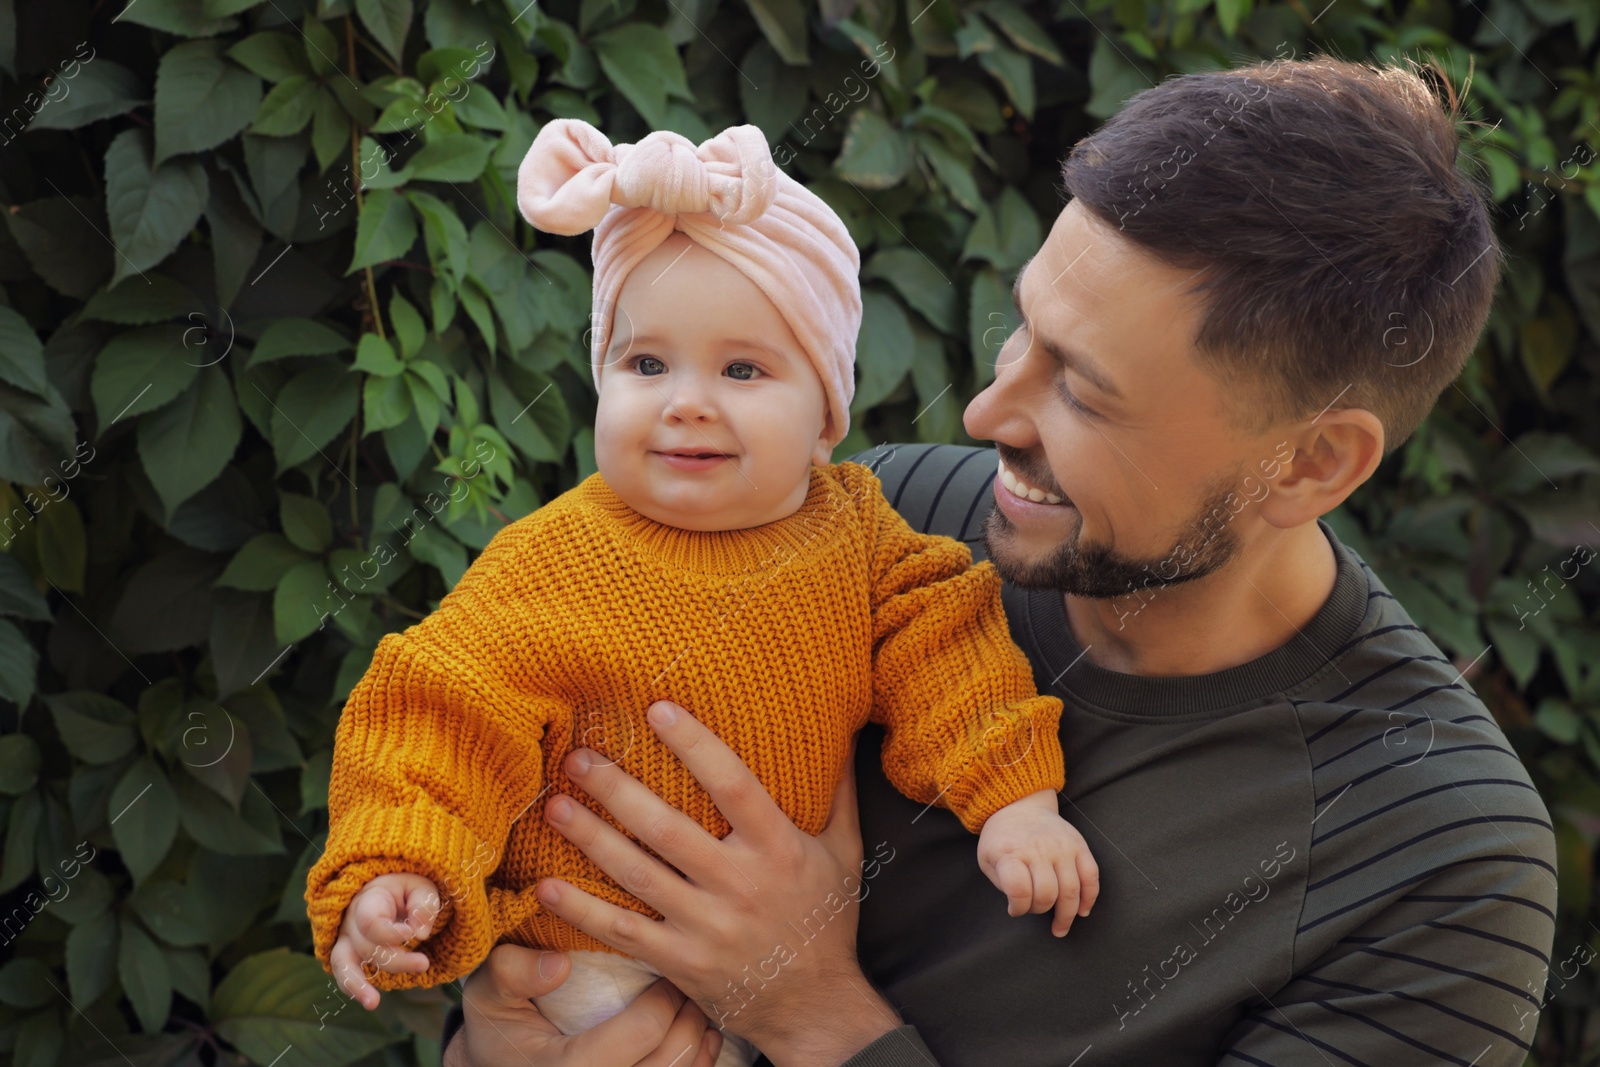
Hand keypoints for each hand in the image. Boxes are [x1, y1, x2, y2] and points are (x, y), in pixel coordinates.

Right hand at [331, 872, 441, 1008]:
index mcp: (368, 899)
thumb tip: (420, 933)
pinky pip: (343, 973)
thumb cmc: (408, 890)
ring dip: (356, 985)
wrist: (391, 892)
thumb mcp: (422, 887)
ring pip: (343, 964)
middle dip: (397, 960)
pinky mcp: (348, 954)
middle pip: (367, 947)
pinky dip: (352, 988)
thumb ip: (424, 905)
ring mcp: (346, 939)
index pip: (370, 921)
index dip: (392, 933)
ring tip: (373, 1003)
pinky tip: (369, 1001)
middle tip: (425, 963)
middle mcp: (350, 920)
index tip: (416, 934)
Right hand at [444, 944, 721, 1066]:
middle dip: (689, 1020)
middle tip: (689, 989)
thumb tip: (559, 964)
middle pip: (671, 1061)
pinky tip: (698, 1042)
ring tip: (697, 1013)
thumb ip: (513, 972)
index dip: (663, 1000)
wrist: (494, 1065)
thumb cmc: (497, 1026)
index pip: (641, 1033)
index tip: (665, 975)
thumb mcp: (488, 993)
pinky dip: (697, 1065)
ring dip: (698, 1045)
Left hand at [533, 700, 901, 1066]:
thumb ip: (838, 794)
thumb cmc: (825, 920)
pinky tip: (546, 885)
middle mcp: (740, 885)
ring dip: (589, 839)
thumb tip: (841, 733)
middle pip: (667, 828)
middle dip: (616, 789)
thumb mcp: (844, 854)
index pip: (734, 785)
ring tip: (553, 805)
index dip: (695, 745)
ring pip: (636, 875)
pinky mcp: (681, 962)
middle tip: (578, 757)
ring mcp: (706, 927)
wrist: (814, 1007)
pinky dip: (581, 910)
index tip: (656, 709)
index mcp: (779, 849)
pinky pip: (622, 933)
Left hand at [977, 789, 1099, 936]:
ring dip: (1067, 915)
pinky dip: (1089, 898)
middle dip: (1040, 910)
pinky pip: (1091, 876)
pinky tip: (1082, 911)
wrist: (1019, 805)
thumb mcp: (987, 858)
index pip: (1019, 890)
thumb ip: (1002, 883)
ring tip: (1060, 927)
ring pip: (1071, 890)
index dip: (1018, 908)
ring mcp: (1061, 847)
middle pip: (1047, 894)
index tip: (1014, 909)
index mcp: (1011, 853)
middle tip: (1034, 909)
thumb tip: (1020, 905)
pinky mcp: (1079, 845)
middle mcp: (1038, 849)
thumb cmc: (1001, 838)